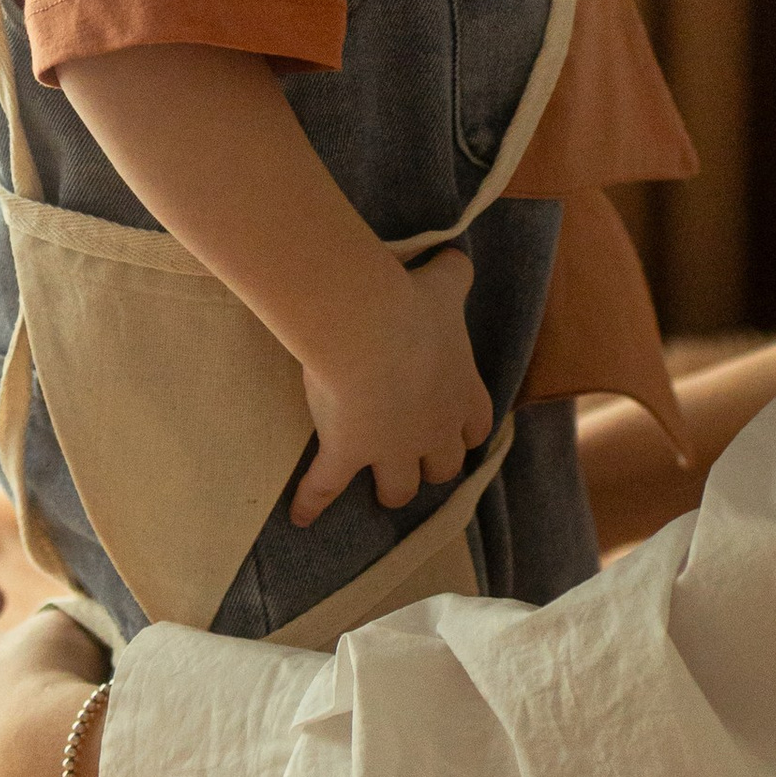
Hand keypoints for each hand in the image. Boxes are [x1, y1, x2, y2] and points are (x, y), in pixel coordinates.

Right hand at [292, 244, 491, 527]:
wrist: (370, 328)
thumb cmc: (411, 304)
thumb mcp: (443, 283)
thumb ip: (454, 274)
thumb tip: (456, 257)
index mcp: (462, 394)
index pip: (475, 426)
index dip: (464, 429)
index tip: (456, 428)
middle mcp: (434, 432)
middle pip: (442, 467)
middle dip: (431, 465)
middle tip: (417, 459)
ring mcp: (392, 450)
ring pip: (399, 488)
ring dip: (393, 489)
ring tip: (382, 490)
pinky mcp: (348, 456)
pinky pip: (326, 487)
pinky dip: (312, 504)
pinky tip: (300, 519)